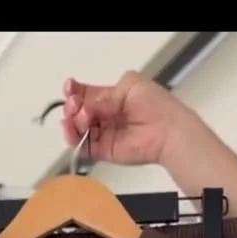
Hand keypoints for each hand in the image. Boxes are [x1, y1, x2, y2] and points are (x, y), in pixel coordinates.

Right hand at [61, 71, 186, 166]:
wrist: (167, 130)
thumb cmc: (154, 103)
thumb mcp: (129, 86)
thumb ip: (104, 95)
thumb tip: (86, 106)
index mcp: (110, 96)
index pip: (86, 93)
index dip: (74, 90)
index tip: (69, 88)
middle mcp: (104, 115)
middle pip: (77, 110)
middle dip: (72, 105)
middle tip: (75, 104)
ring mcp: (103, 134)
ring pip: (77, 129)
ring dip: (71, 121)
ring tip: (78, 117)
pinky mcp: (103, 151)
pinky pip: (82, 146)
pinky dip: (73, 138)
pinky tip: (72, 129)